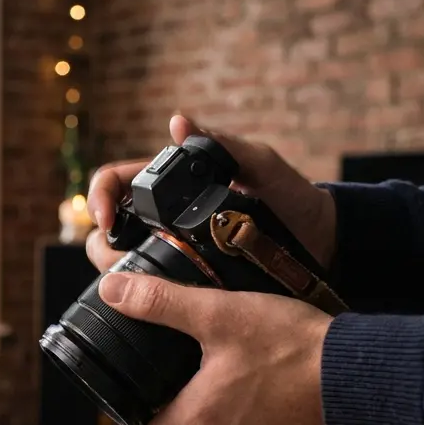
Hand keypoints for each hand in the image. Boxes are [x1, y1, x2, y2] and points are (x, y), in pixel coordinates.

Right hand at [85, 115, 337, 272]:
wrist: (324, 243)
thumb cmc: (295, 198)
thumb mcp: (262, 165)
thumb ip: (225, 145)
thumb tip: (177, 123)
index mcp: (176, 182)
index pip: (116, 182)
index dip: (100, 198)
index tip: (107, 220)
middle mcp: (167, 215)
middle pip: (111, 227)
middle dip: (103, 243)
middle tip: (118, 259)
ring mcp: (175, 248)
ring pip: (124, 259)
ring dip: (119, 271)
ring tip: (135, 282)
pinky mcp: (188, 278)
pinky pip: (154, 286)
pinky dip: (144, 293)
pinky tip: (153, 301)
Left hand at [98, 272, 330, 424]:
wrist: (357, 369)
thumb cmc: (290, 347)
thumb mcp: (218, 313)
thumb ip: (162, 303)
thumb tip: (113, 292)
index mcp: (201, 416)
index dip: (133, 418)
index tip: (128, 393)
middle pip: (183, 423)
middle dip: (173, 394)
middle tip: (167, 360)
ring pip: (218, 416)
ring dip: (211, 389)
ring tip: (210, 353)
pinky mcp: (283, 424)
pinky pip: (250, 411)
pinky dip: (243, 390)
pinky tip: (251, 360)